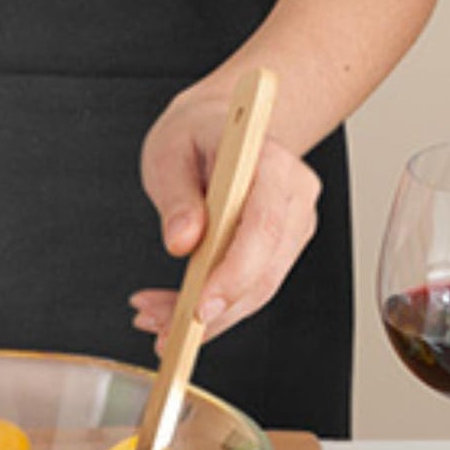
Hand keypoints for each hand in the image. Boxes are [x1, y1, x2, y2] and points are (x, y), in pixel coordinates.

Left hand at [132, 94, 320, 347]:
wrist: (222, 125)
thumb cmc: (197, 132)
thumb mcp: (170, 151)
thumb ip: (177, 196)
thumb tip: (183, 241)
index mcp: (271, 160)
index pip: (264, 225)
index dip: (235, 272)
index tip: (199, 308)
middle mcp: (294, 192)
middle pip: (265, 268)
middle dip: (211, 308)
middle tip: (156, 323)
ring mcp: (294, 221)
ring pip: (259, 288)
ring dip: (208, 316)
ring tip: (155, 318)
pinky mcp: (283, 244)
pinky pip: (254, 286)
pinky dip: (215, 306)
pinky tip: (175, 310)